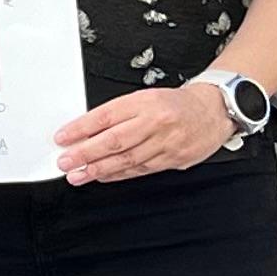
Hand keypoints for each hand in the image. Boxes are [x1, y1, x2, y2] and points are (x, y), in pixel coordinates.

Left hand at [54, 80, 233, 186]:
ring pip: (127, 159)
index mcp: (144, 102)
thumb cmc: (174, 103)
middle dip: (86, 154)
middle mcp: (155, 122)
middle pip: (115, 140)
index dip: (81, 129)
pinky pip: (142, 169)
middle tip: (65, 162)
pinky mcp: (175, 159)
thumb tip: (85, 131)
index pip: (106, 116)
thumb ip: (117, 114)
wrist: (213, 111)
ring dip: (99, 170)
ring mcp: (167, 142)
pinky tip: (104, 177)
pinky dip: (120, 175)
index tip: (63, 137)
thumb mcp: (144, 98)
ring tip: (78, 175)